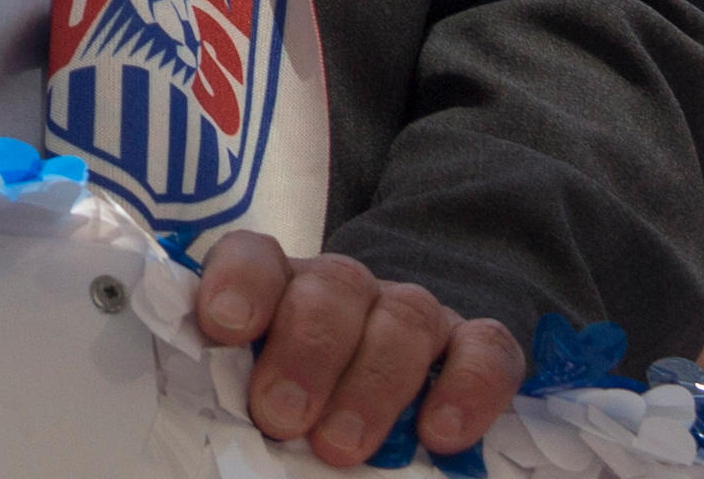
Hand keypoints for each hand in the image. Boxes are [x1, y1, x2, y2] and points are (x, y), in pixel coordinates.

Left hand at [195, 237, 525, 467]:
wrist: (385, 384)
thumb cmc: (304, 401)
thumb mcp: (261, 391)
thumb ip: (240, 390)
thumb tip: (218, 433)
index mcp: (280, 287)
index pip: (256, 257)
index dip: (239, 283)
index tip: (224, 327)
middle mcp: (345, 289)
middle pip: (333, 289)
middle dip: (305, 353)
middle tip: (281, 418)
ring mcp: (413, 313)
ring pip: (404, 318)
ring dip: (372, 385)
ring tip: (341, 447)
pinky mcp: (474, 345)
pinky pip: (485, 350)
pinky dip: (467, 390)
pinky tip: (441, 435)